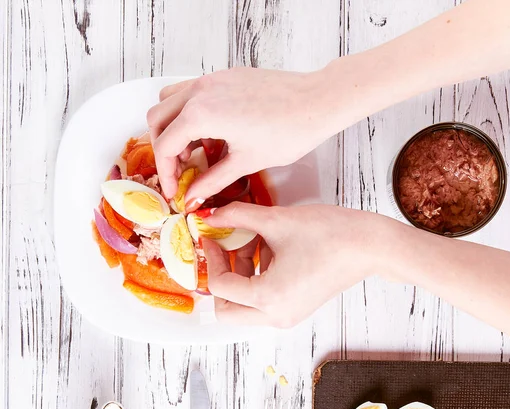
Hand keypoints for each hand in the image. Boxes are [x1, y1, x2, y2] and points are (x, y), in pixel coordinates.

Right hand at [146, 68, 337, 205]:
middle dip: (163, 149)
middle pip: (158, 119)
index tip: (174, 190)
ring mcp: (212, 80)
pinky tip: (211, 135)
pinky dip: (190, 113)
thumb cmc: (288, 132)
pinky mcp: (225, 76)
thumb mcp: (245, 163)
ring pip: (170, 100)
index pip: (164, 145)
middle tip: (180, 173)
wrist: (317, 103)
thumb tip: (193, 197)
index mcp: (201, 114)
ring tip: (193, 153)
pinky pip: (193, 92)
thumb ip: (212, 181)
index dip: (166, 173)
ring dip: (173, 126)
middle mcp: (200, 91)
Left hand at [202, 202, 387, 327]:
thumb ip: (238, 217)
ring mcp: (288, 316)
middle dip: (222, 278)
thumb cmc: (331, 235)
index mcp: (268, 298)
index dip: (212, 257)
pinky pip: (264, 303)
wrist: (370, 247)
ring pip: (245, 307)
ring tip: (254, 243)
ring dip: (241, 277)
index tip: (212, 236)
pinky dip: (257, 280)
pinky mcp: (297, 309)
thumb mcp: (277, 221)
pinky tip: (269, 252)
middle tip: (224, 250)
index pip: (220, 286)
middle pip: (227, 310)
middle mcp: (276, 315)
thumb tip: (213, 214)